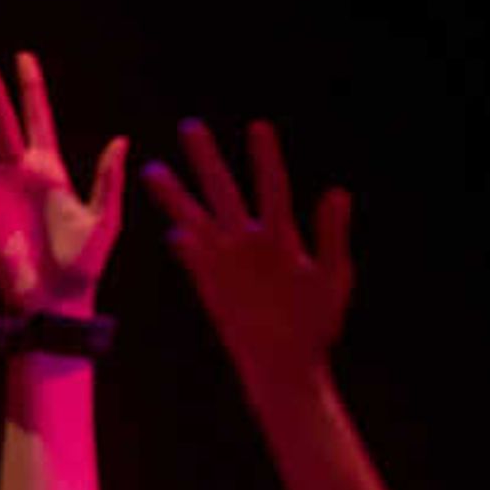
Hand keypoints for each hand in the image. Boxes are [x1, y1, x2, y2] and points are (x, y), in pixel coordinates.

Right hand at [0, 52, 125, 315]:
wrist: (54, 300)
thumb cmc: (84, 264)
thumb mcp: (106, 218)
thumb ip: (108, 179)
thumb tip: (120, 141)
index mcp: (51, 171)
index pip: (38, 118)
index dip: (31, 88)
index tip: (22, 59)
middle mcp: (18, 175)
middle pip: (1, 124)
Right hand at [146, 118, 352, 382]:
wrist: (288, 362)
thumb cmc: (316, 321)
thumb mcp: (333, 274)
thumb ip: (332, 234)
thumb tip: (335, 192)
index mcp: (280, 237)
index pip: (271, 188)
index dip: (265, 159)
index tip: (258, 127)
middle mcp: (248, 243)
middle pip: (224, 193)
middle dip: (207, 161)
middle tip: (191, 127)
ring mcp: (224, 262)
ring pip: (196, 219)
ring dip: (177, 196)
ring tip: (153, 169)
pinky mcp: (208, 284)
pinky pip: (194, 259)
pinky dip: (187, 246)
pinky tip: (176, 232)